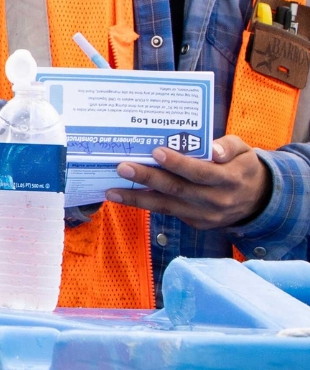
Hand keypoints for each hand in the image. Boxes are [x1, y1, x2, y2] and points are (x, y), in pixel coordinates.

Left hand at [106, 135, 272, 229]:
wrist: (257, 200)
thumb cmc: (242, 166)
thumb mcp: (245, 151)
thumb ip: (229, 147)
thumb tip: (213, 151)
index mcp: (229, 180)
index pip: (200, 172)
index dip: (178, 163)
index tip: (156, 151)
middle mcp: (215, 200)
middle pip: (177, 190)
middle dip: (148, 178)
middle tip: (122, 167)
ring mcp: (204, 215)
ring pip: (167, 207)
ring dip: (137, 198)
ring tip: (112, 191)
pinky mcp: (195, 223)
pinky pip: (168, 213)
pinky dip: (145, 204)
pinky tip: (125, 196)